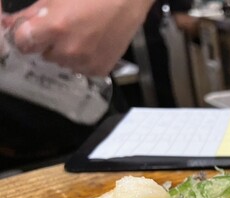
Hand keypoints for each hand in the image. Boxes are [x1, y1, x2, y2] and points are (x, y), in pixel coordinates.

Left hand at [1, 0, 154, 75]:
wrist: (127, 1)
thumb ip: (30, 14)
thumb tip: (10, 24)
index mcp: (55, 29)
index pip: (23, 44)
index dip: (26, 36)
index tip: (32, 32)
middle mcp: (69, 51)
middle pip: (44, 55)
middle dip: (49, 43)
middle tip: (65, 28)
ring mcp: (85, 63)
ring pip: (63, 63)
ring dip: (67, 52)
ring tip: (83, 34)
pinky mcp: (100, 69)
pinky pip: (82, 69)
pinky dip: (84, 59)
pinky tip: (93, 43)